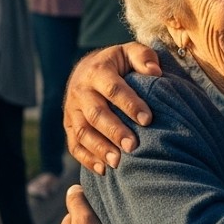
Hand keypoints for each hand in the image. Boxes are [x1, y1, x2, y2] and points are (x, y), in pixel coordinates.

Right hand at [64, 43, 162, 174]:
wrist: (87, 69)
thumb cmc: (118, 64)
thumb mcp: (129, 52)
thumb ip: (144, 57)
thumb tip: (155, 72)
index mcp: (97, 71)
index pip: (113, 89)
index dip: (130, 104)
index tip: (148, 119)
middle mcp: (80, 90)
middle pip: (96, 113)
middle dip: (114, 131)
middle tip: (133, 146)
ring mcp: (71, 110)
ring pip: (82, 131)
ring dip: (99, 148)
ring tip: (118, 162)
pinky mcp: (68, 126)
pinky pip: (74, 145)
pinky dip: (87, 159)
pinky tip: (103, 170)